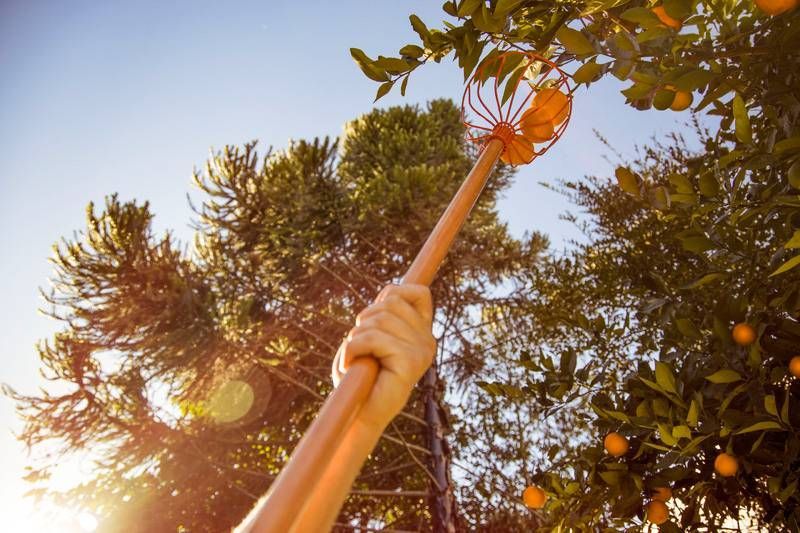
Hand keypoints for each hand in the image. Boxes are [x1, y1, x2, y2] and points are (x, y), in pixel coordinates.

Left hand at [332, 283, 435, 429]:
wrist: (358, 416)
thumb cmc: (359, 376)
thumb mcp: (370, 335)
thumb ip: (382, 312)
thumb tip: (390, 291)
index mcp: (422, 333)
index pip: (419, 293)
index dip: (393, 293)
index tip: (373, 317)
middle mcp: (427, 340)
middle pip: (391, 302)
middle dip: (364, 320)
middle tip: (359, 346)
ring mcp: (422, 351)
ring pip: (379, 318)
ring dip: (356, 336)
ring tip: (355, 358)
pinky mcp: (411, 361)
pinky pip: (372, 338)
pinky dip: (352, 348)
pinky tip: (350, 365)